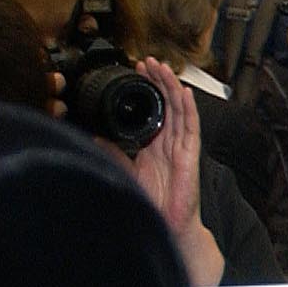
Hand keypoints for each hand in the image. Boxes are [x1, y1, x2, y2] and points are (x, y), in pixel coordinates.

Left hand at [121, 58, 222, 282]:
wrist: (166, 225)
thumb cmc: (152, 203)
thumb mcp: (126, 172)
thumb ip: (114, 152)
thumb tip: (96, 136)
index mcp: (155, 146)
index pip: (153, 109)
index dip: (148, 89)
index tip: (137, 72)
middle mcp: (169, 143)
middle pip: (166, 103)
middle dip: (159, 81)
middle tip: (148, 61)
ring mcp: (181, 147)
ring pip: (178, 109)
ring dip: (172, 87)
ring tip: (163, 67)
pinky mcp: (190, 155)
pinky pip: (191, 127)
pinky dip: (189, 109)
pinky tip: (184, 93)